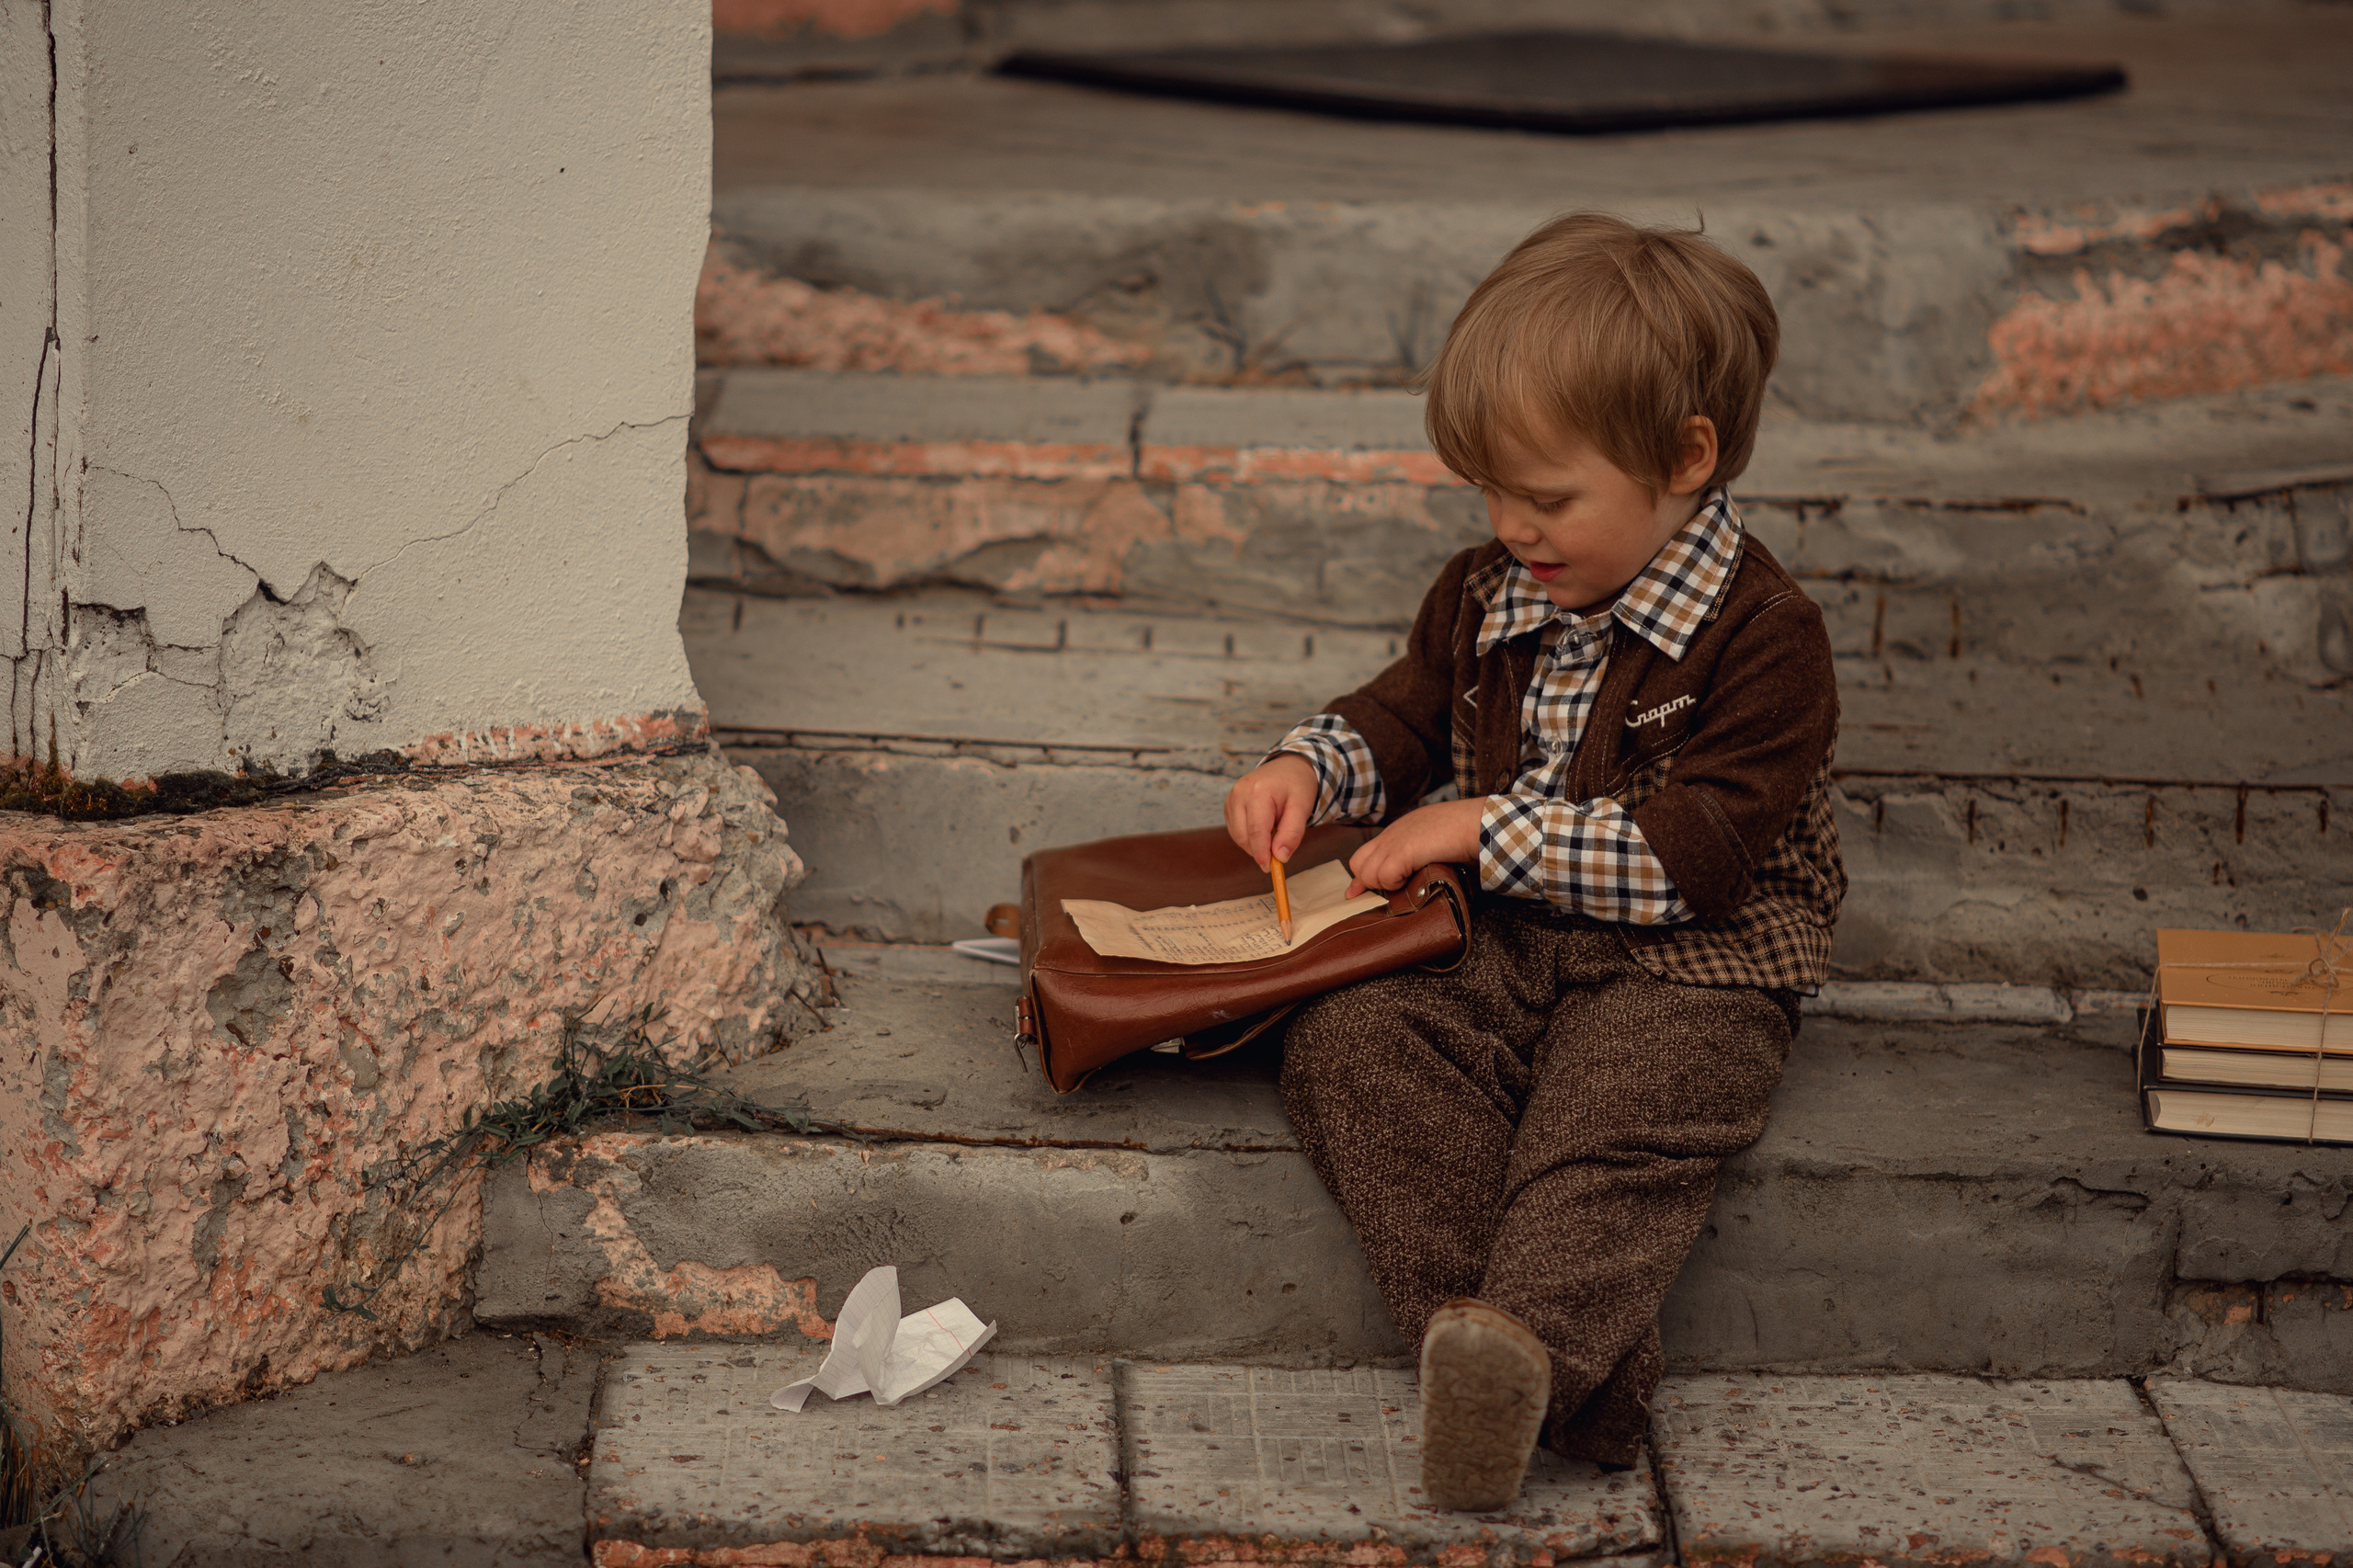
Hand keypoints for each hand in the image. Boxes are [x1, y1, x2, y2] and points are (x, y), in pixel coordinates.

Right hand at [1224, 754, 1320, 871]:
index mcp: (1258, 792)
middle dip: (1259, 849)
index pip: (1256, 831)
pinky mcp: (1228, 803)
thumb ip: (1292, 833)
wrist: (1288, 766)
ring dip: (1255, 842)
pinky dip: (1249, 836)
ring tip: (1274, 829)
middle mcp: (1239, 793)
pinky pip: (1236, 829)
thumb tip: (1280, 857)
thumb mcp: (1302, 808)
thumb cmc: (1297, 786)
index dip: (1261, 853)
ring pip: (1238, 835)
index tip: (1270, 868)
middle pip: (1243, 836)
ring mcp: (1231, 797)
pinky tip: (1264, 826)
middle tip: (1279, 849)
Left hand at [1346, 797, 1484, 895]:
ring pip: (1367, 874)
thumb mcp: (1430, 840)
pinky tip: (1411, 878)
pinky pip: (1383, 878)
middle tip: (1393, 887)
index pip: (1363, 854)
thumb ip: (1414, 852)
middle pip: (1358, 864)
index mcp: (1396, 831)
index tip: (1354, 893)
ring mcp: (1393, 843)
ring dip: (1385, 884)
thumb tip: (1408, 873)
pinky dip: (1395, 884)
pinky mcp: (1401, 852)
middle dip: (1369, 882)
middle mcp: (1389, 835)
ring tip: (1408, 881)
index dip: (1361, 875)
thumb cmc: (1461, 831)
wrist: (1473, 823)